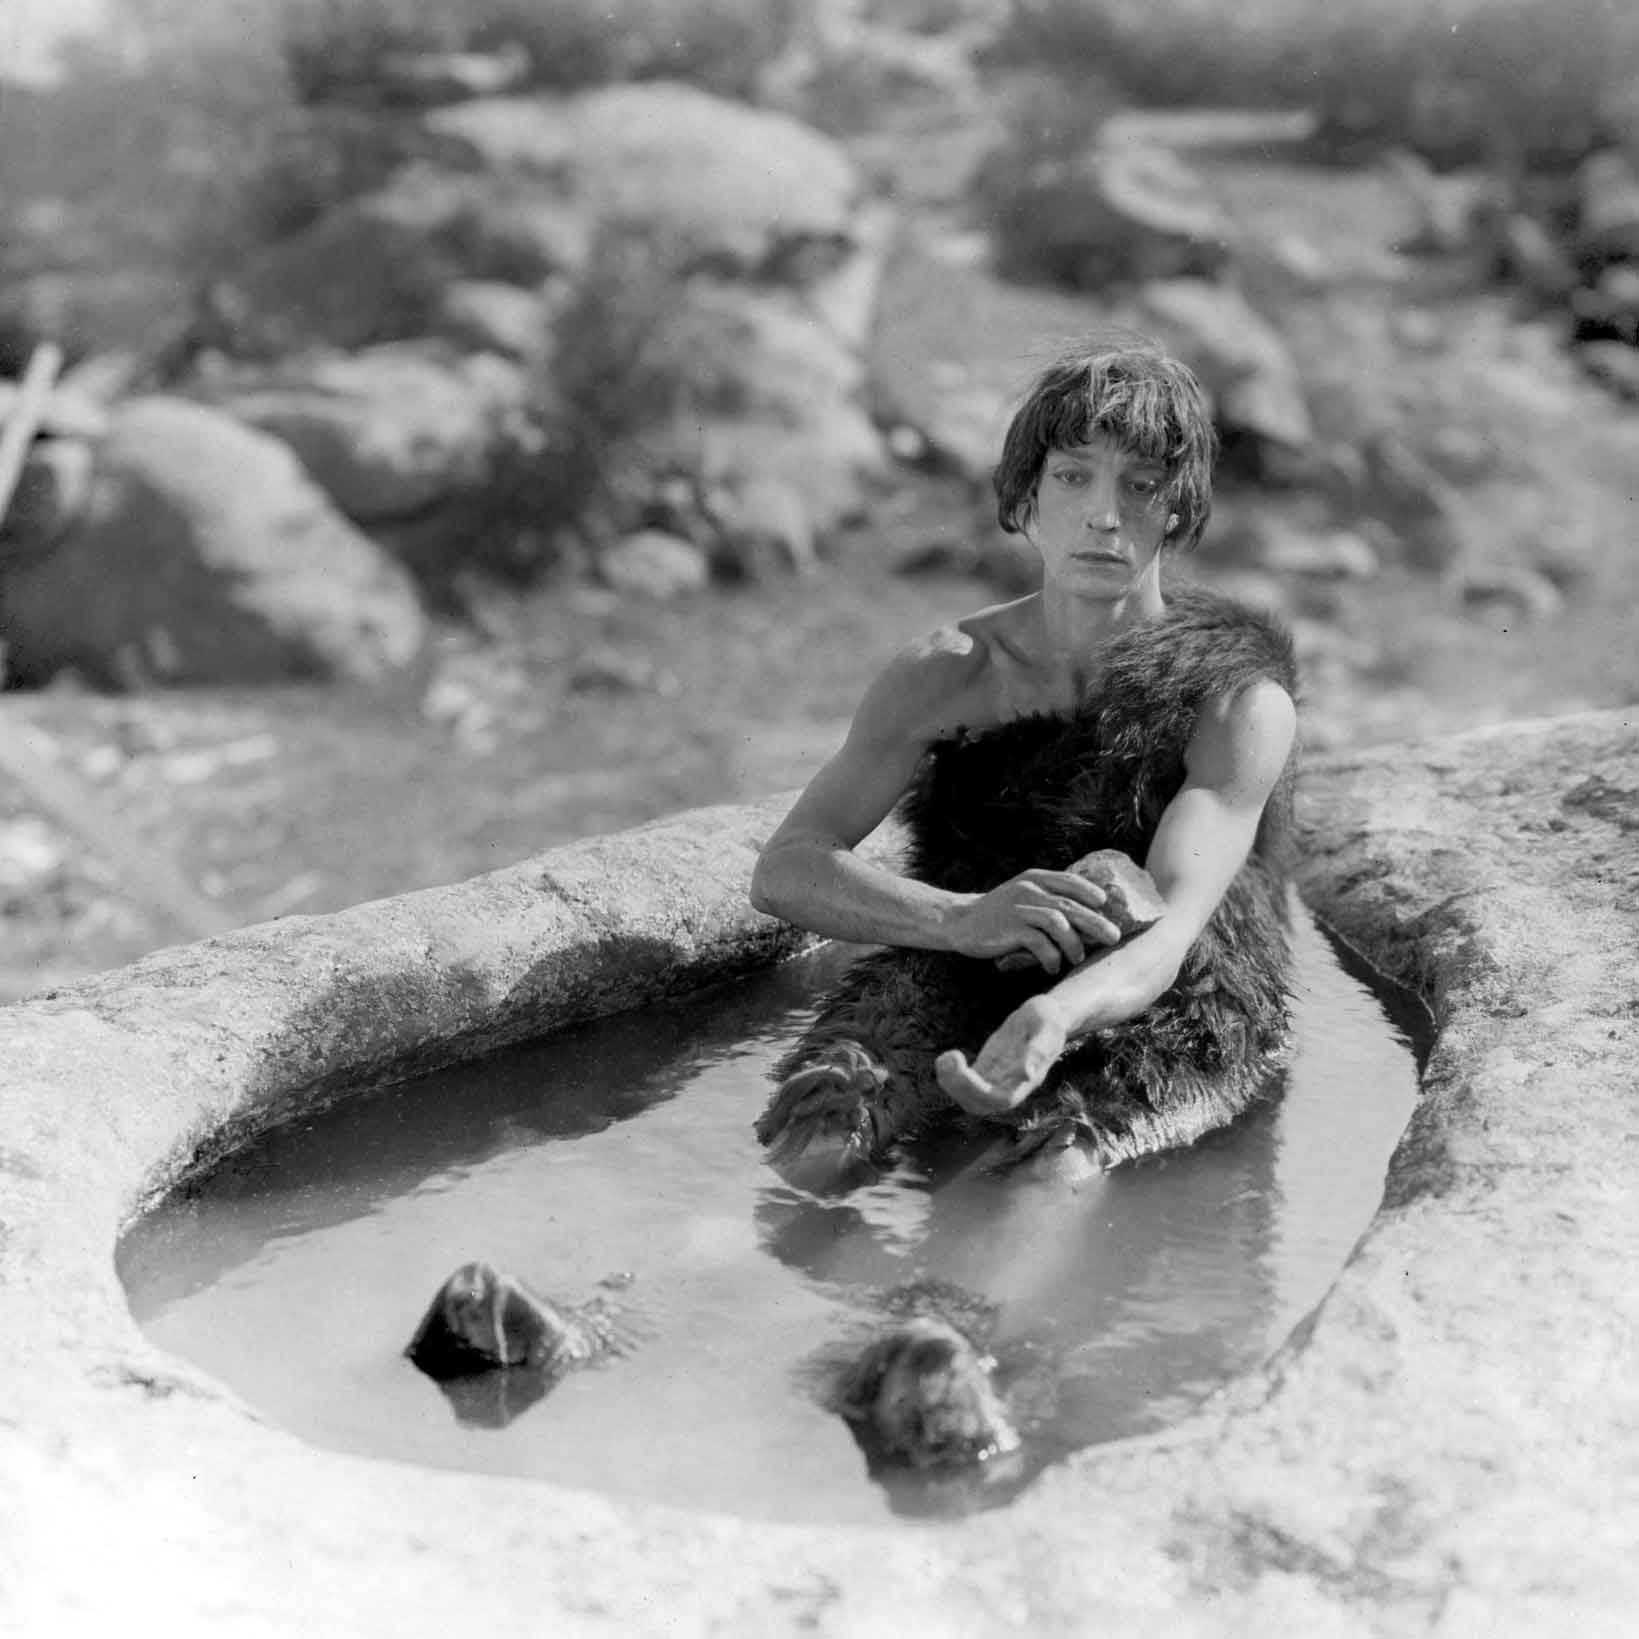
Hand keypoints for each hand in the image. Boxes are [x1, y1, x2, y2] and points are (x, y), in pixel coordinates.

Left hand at [935, 998, 1068, 1116]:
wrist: (1045, 1016)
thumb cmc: (1049, 1019)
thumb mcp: (1046, 1027)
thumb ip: (1038, 1049)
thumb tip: (1026, 1074)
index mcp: (1028, 1080)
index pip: (1001, 1099)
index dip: (979, 1090)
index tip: (965, 1069)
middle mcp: (1011, 1085)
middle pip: (980, 1104)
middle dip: (959, 1088)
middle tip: (949, 1058)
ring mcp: (997, 1079)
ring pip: (969, 1097)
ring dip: (951, 1083)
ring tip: (944, 1059)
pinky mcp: (986, 1070)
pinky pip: (964, 1083)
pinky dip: (950, 1075)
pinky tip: (945, 1058)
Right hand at [944, 869, 1121, 974]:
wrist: (960, 921)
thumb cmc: (997, 914)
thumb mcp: (1021, 897)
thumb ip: (1046, 900)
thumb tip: (1083, 919)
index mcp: (1034, 880)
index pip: (1069, 880)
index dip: (1091, 891)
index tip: (1105, 904)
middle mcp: (1029, 890)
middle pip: (1071, 905)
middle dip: (1096, 922)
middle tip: (1113, 937)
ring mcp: (1019, 908)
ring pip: (1059, 923)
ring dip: (1074, 944)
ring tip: (1077, 958)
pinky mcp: (1011, 929)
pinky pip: (1041, 944)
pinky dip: (1051, 958)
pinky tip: (1051, 967)